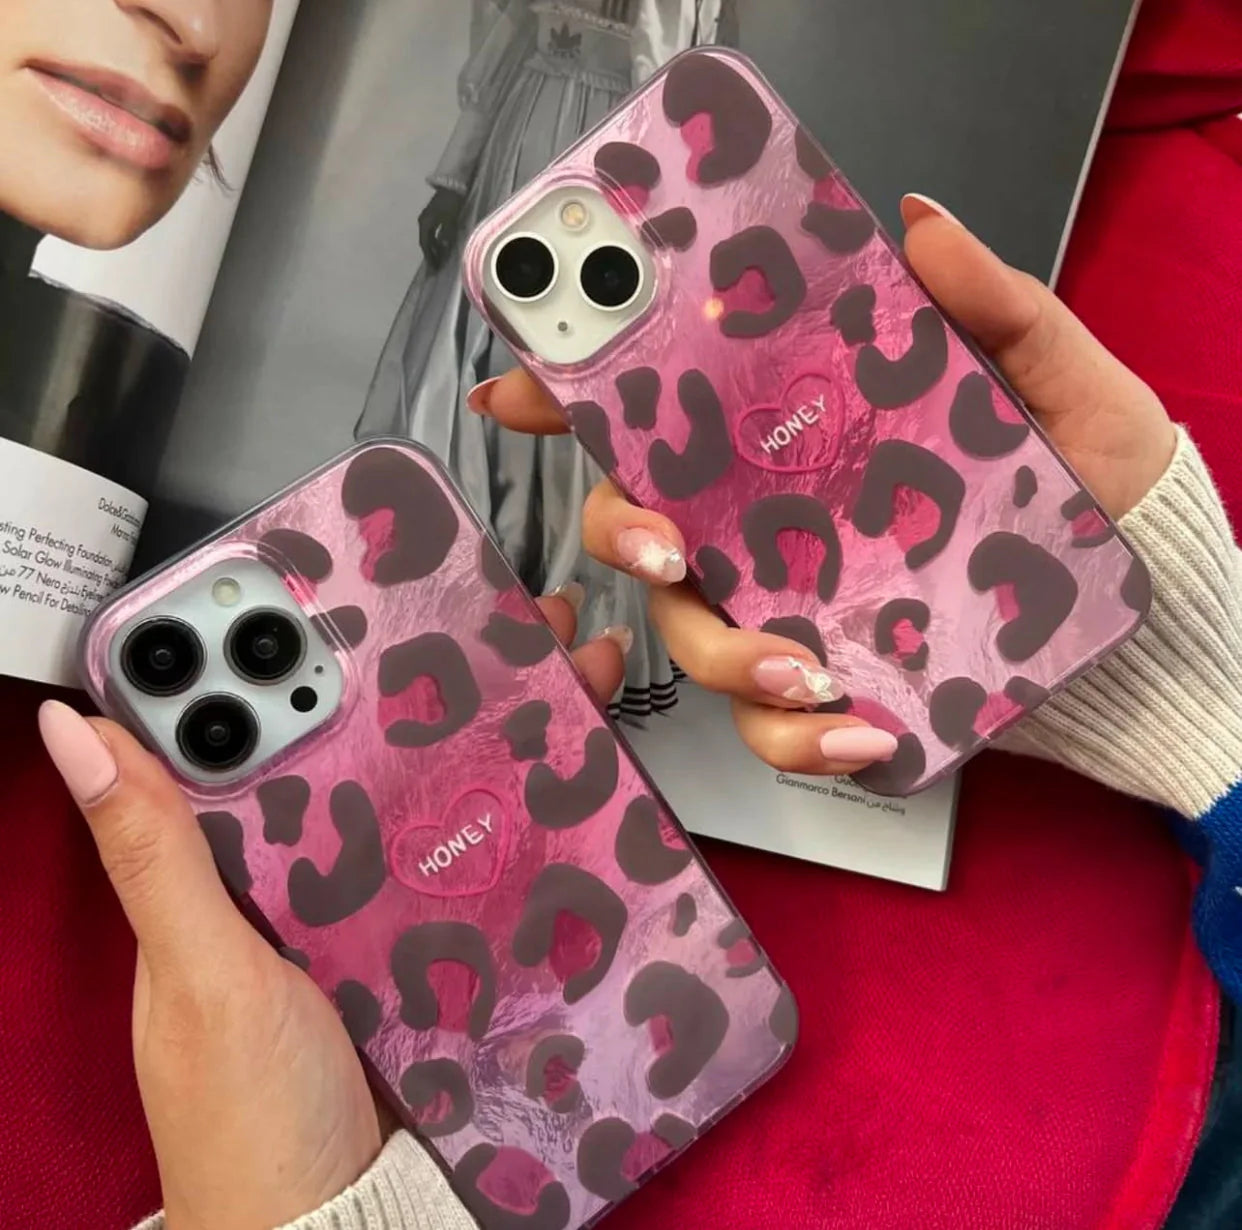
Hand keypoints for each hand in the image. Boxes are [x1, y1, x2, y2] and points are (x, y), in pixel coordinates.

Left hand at [38, 591, 623, 1229]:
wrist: (353, 1219)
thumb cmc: (252, 1120)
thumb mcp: (203, 977)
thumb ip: (154, 858)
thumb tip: (73, 735)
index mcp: (224, 866)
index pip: (236, 732)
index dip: (261, 652)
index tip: (299, 579)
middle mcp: (299, 871)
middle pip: (348, 744)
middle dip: (405, 667)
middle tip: (464, 598)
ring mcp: (370, 901)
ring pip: (420, 785)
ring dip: (475, 719)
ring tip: (533, 653)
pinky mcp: (429, 934)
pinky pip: (465, 850)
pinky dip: (510, 801)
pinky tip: (557, 759)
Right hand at [418, 187, 466, 270]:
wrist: (453, 185)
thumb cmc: (451, 203)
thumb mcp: (450, 221)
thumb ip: (446, 237)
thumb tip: (443, 250)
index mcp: (425, 223)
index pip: (425, 244)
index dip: (430, 257)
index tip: (434, 268)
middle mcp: (423, 221)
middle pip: (426, 242)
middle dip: (431, 254)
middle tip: (437, 267)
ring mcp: (427, 218)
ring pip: (429, 237)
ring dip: (434, 248)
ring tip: (440, 259)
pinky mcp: (433, 215)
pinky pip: (433, 232)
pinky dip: (437, 240)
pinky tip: (443, 246)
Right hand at [472, 195, 1176, 776]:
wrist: (1146, 607)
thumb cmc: (1095, 484)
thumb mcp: (1057, 381)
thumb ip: (990, 308)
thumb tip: (919, 228)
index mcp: (798, 438)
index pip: (671, 411)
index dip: (577, 398)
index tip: (512, 391)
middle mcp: (773, 525)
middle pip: (646, 529)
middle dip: (625, 534)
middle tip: (670, 548)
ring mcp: (794, 609)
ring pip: (695, 637)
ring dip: (727, 657)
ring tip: (808, 673)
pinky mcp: (831, 689)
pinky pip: (776, 729)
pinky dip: (801, 741)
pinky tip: (863, 731)